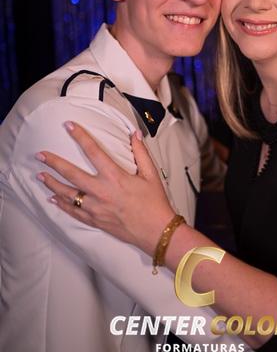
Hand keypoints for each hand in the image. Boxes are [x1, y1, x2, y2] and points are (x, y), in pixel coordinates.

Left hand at [36, 122, 174, 253]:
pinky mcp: (95, 221)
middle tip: (40, 155)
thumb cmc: (155, 202)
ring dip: (52, 184)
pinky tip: (52, 198)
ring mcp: (96, 208)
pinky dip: (61, 204)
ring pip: (68, 194)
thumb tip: (134, 134)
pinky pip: (73, 212)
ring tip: (39, 175)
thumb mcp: (151, 174)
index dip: (80, 137)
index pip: (93, 152)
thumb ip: (140, 152)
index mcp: (115, 177)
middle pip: (71, 174)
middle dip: (54, 163)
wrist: (156, 231)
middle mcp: (101, 192)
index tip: (69, 126)